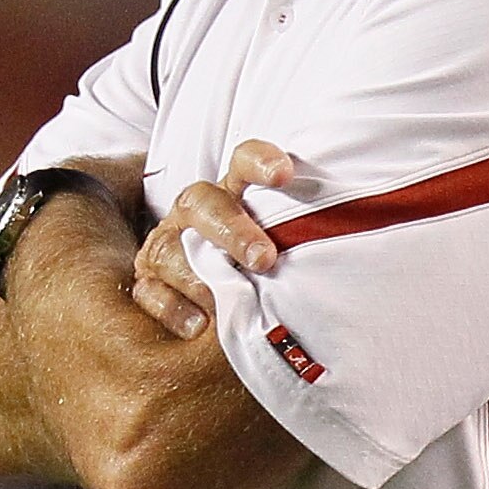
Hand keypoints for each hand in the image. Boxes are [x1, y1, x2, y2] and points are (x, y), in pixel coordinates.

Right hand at [131, 139, 292, 338]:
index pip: (242, 162)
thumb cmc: (263, 269)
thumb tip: (341, 259)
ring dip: (198, 275)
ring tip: (225, 303)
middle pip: (203, 204)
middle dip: (232, 230)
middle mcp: (196, 212)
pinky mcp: (147, 280)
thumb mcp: (283, 244)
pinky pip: (147, 290)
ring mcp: (167, 244)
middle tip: (263, 259)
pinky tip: (197, 325)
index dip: (259, 162)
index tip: (284, 174)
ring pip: (169, 247)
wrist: (219, 298)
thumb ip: (299, 240)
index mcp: (233, 193)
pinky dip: (171, 307)